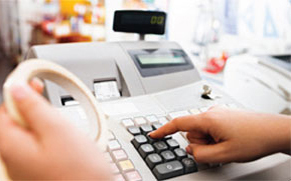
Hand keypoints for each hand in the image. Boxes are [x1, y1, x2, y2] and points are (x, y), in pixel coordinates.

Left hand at [0, 78, 111, 179]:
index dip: (18, 92)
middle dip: (33, 110)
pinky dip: (49, 139)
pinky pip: (38, 148)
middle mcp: (13, 159)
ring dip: (44, 125)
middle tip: (53, 107)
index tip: (35, 83)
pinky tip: (65, 144)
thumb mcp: (58, 129)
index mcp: (12, 146)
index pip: (3, 109)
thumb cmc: (79, 172)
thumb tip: (17, 88)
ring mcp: (25, 168)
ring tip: (64, 128)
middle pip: (15, 123)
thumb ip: (34, 107)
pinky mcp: (39, 172)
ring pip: (29, 135)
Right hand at [150, 106, 290, 163]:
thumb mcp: (224, 154)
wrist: (275, 131)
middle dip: (201, 143)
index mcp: (207, 119)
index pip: (178, 123)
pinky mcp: (224, 115)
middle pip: (192, 132)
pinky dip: (215, 137)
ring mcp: (218, 113)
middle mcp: (211, 112)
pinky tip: (230, 140)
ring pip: (203, 131)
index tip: (153, 134)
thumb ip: (200, 154)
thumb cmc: (254, 138)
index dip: (163, 130)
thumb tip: (191, 150)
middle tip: (218, 148)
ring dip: (210, 141)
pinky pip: (211, 128)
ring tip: (228, 144)